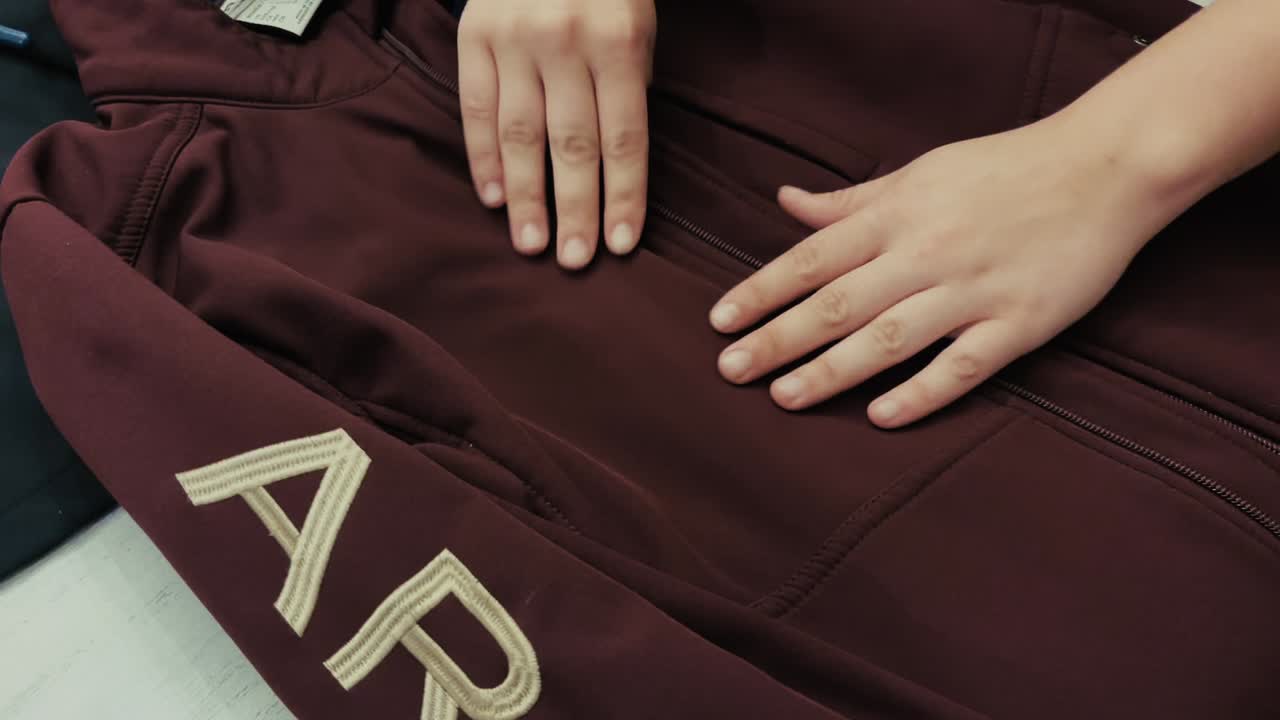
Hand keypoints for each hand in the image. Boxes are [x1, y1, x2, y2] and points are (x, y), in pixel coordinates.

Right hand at [457, 0, 655, 269]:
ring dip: (526, 197)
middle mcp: (565, 43)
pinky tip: (494, 198)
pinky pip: (476, 109)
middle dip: (575, 210)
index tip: (622, 245)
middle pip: (572, 146)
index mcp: (618, 41)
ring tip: (532, 244)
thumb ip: (627, 87)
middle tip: (574, 261)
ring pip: (519, 135)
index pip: (624, 138)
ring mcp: (514, 40)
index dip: (623, 196)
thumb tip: (615, 165)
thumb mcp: (638, 23)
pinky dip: (483, 158)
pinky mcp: (474, 36)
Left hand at [709, 118, 1180, 427]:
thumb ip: (852, 200)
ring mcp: (974, 292)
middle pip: (838, 304)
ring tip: (782, 397)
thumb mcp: (920, 171)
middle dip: (779, 339)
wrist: (1106, 168)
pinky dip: (922, 394)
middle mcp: (927, 253)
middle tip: (729, 370)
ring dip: (832, 371)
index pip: (813, 257)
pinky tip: (880, 417)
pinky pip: (964, 367)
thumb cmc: (1003, 169)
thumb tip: (786, 203)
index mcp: (898, 213)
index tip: (719, 320)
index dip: (762, 290)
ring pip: (889, 340)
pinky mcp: (1020, 325)